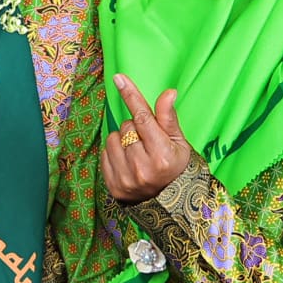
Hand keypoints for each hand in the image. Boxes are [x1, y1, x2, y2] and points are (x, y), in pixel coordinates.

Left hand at [101, 75, 189, 204]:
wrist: (168, 204)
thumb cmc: (175, 167)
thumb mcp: (179, 143)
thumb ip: (168, 118)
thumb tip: (169, 92)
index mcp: (163, 155)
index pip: (143, 118)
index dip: (131, 96)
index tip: (119, 78)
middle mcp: (143, 168)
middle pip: (128, 126)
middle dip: (135, 128)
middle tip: (147, 142)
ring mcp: (126, 178)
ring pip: (113, 138)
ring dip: (123, 140)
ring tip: (136, 152)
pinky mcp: (114, 186)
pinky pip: (104, 154)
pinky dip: (114, 153)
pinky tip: (127, 162)